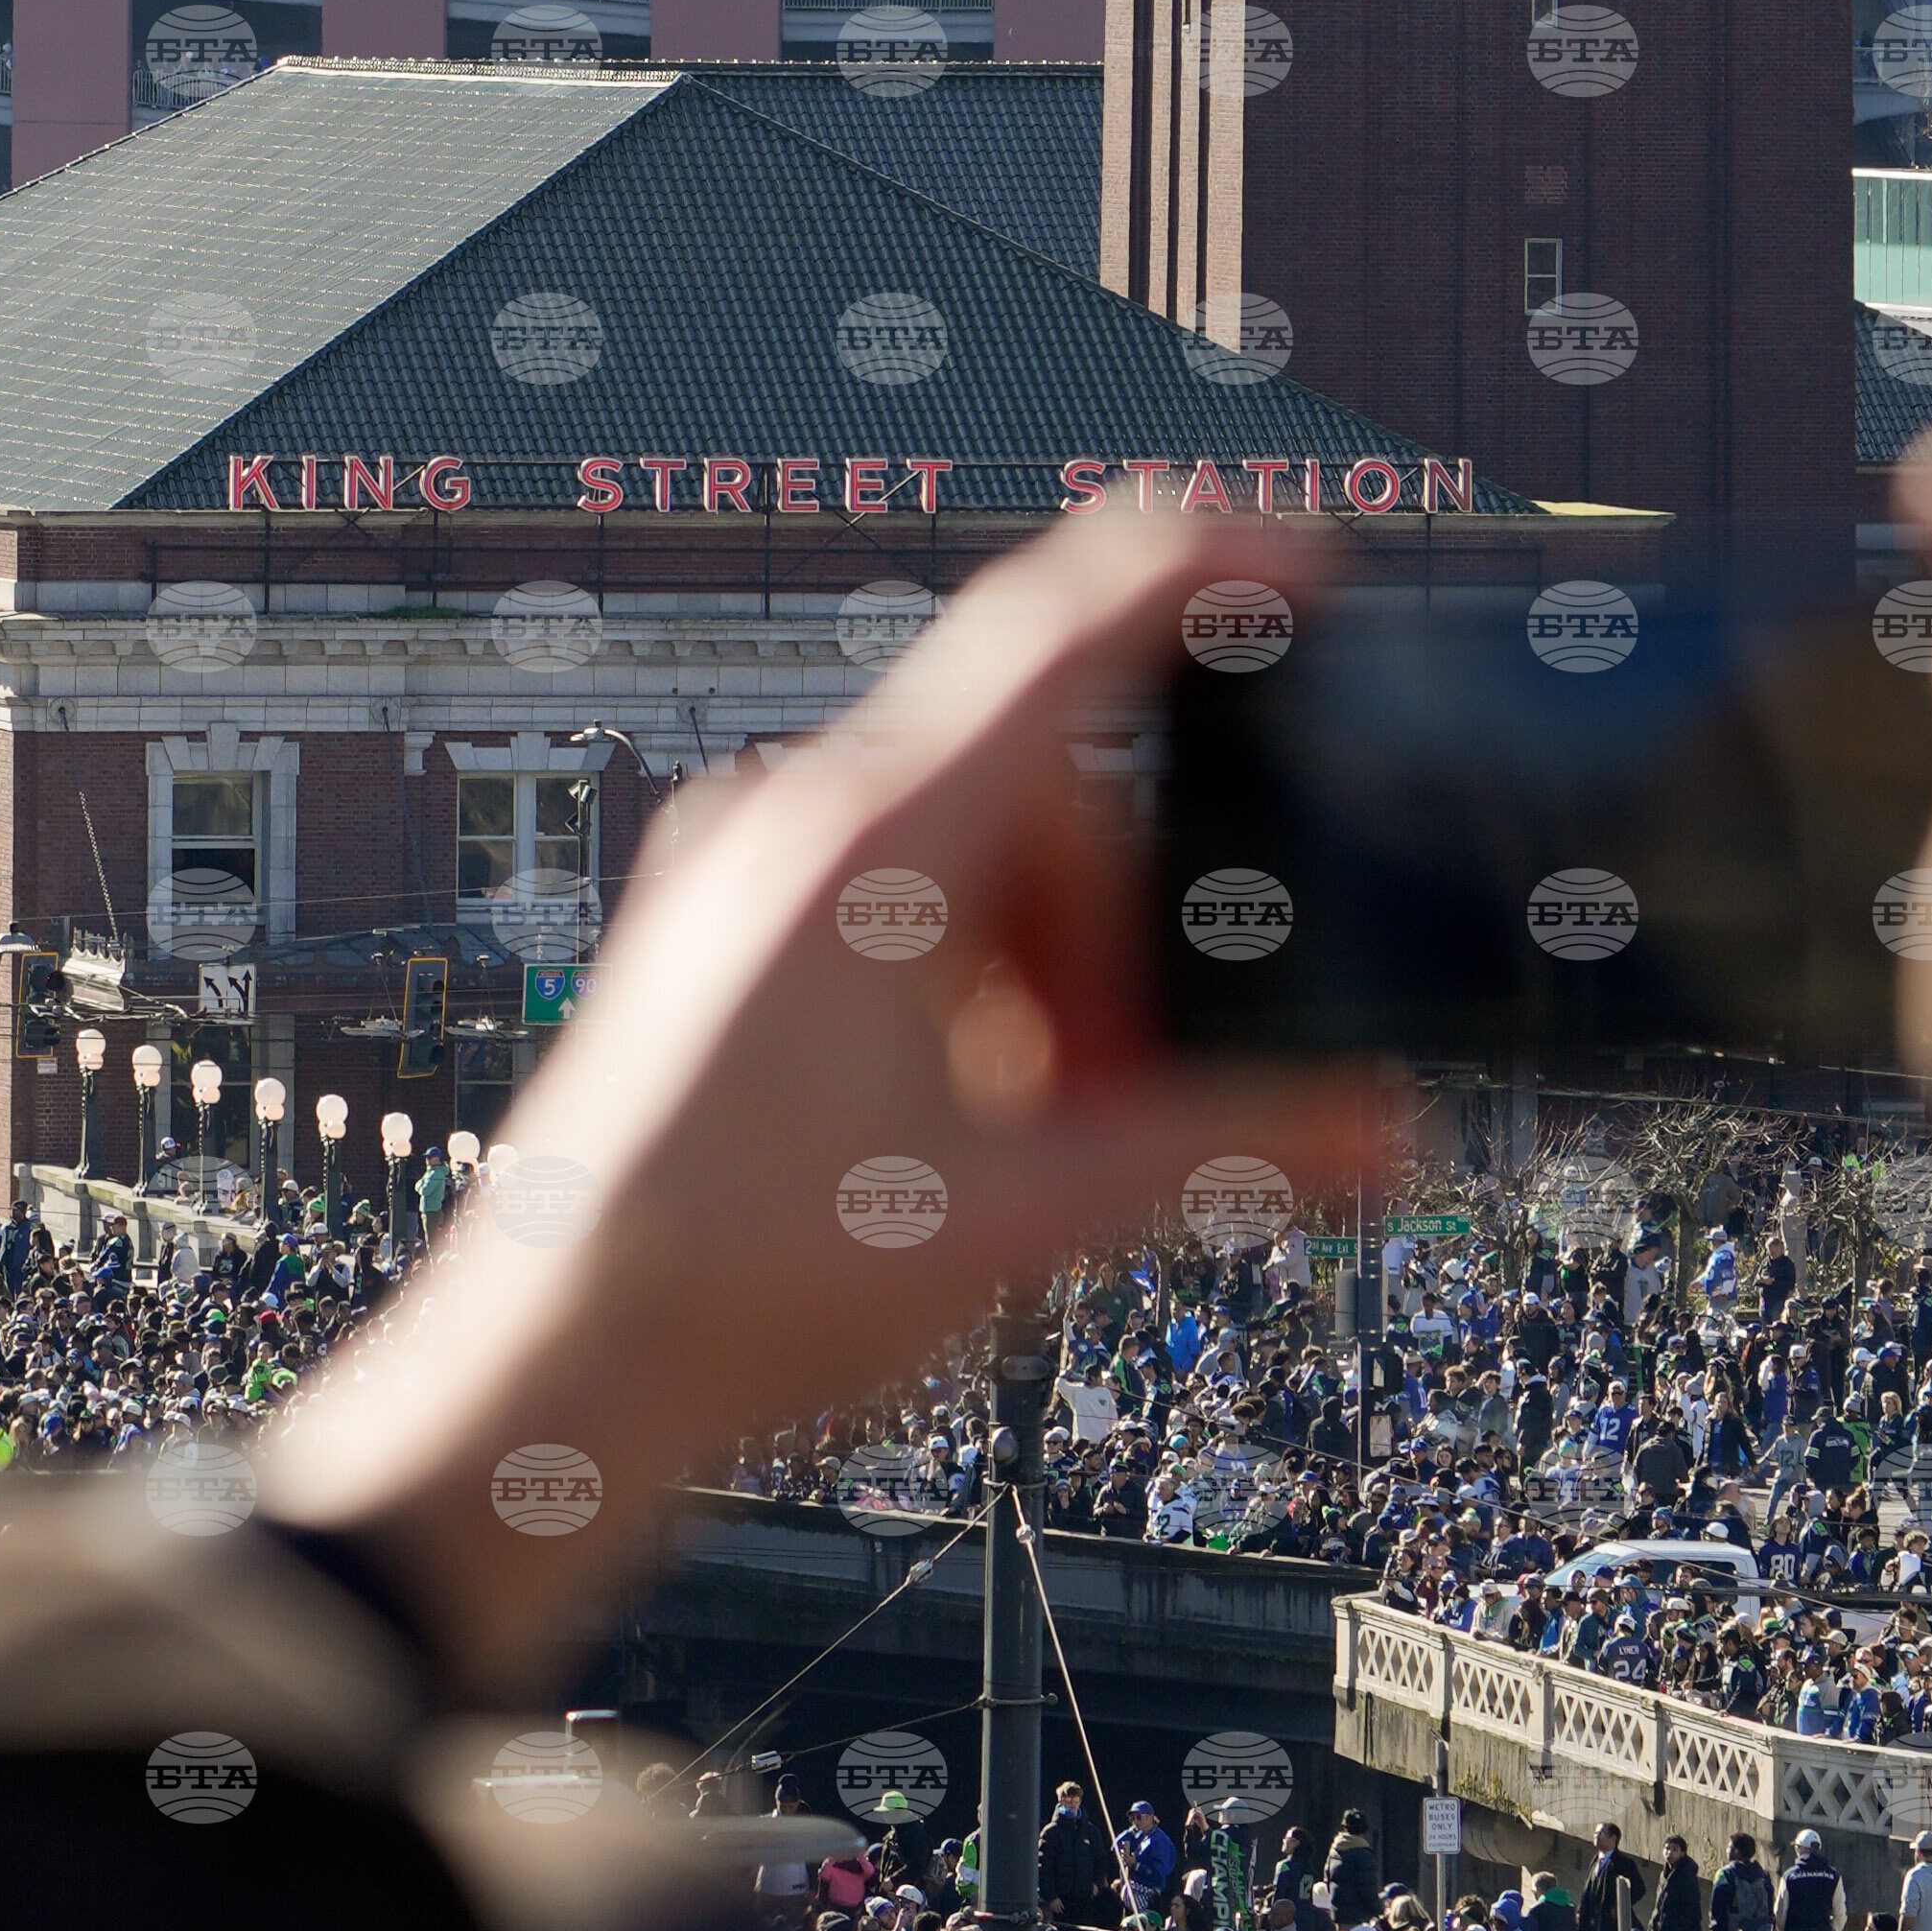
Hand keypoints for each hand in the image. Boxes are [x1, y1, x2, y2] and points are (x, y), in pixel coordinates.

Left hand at [255, 498, 1406, 1694]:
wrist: (550, 1373)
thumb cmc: (741, 1286)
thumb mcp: (1021, 1215)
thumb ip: (1220, 1149)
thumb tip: (1382, 1126)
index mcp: (867, 848)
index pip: (1062, 638)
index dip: (1198, 577)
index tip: (1307, 557)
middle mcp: (794, 822)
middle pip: (1046, 795)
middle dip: (1121, 936)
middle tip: (1129, 1096)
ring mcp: (748, 870)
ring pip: (977, 859)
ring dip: (1048, 979)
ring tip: (1034, 1140)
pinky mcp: (729, 929)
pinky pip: (899, 906)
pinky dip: (972, 991)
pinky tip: (965, 1128)